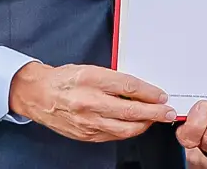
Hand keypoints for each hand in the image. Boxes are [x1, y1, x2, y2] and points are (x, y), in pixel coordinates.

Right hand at [8, 62, 176, 142]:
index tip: (161, 96)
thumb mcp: (90, 69)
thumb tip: (140, 89)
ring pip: (125, 128)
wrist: (38, 95)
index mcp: (91, 79)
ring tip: (154, 119)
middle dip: (155, 113)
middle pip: (131, 110)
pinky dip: (128, 131)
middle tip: (168, 112)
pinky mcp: (86, 135)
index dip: (150, 93)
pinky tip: (135, 125)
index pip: (129, 86)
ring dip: (144, 124)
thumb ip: (114, 80)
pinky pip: (114, 135)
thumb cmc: (64, 79)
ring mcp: (88, 121)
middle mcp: (89, 101)